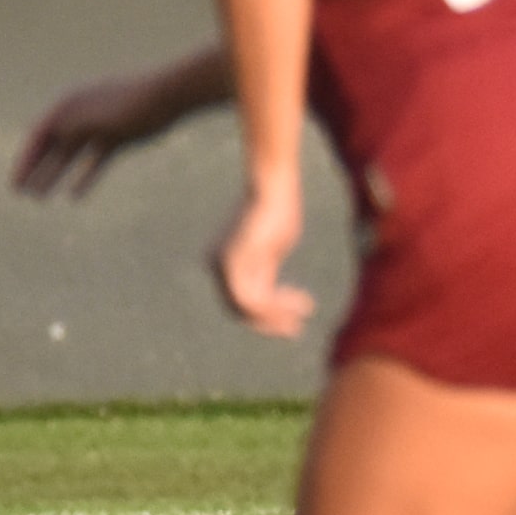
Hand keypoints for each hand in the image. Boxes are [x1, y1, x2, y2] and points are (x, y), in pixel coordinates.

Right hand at [12, 74, 182, 198]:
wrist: (168, 95)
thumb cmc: (126, 103)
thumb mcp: (90, 117)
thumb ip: (64, 128)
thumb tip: (41, 138)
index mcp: (68, 104)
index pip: (37, 135)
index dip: (24, 161)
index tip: (15, 184)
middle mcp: (80, 114)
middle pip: (51, 146)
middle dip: (35, 170)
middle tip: (22, 195)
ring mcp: (99, 127)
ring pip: (71, 156)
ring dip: (55, 176)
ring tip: (40, 199)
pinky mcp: (119, 138)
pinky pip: (95, 161)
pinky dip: (84, 177)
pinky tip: (74, 197)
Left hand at [212, 186, 314, 338]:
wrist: (273, 184)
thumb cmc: (278, 208)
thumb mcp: (272, 242)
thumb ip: (266, 266)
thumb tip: (272, 290)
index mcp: (222, 261)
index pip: (240, 298)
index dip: (268, 312)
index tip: (296, 313)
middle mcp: (216, 264)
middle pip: (238, 307)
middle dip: (268, 322)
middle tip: (296, 329)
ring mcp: (223, 264)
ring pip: (246, 306)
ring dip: (275, 316)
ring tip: (300, 321)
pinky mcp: (235, 262)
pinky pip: (251, 297)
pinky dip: (274, 307)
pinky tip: (297, 306)